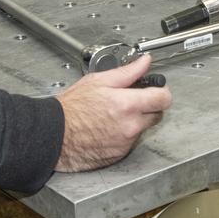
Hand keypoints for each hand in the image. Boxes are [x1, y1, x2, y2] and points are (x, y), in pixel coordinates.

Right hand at [54, 55, 171, 171]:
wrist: (55, 135)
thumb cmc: (71, 108)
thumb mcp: (98, 81)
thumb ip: (127, 72)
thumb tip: (144, 63)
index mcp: (127, 105)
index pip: (163, 98)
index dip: (162, 92)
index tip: (157, 90)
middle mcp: (130, 126)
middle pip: (157, 115)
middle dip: (149, 106)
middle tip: (132, 100)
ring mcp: (126, 142)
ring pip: (143, 128)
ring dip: (135, 121)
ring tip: (113, 114)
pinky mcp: (120, 154)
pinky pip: (130, 142)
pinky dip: (124, 134)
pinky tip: (108, 127)